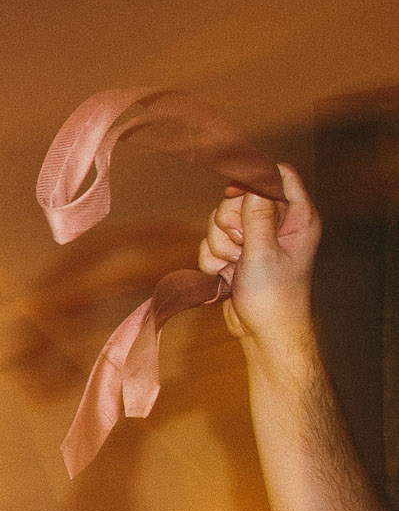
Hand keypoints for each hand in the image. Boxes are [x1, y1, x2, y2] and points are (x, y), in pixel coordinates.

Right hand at [198, 165, 321, 352]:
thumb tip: (252, 184)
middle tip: (240, 245)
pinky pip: (211, 243)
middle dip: (229, 223)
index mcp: (298, 218)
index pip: (279, 177)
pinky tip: (226, 277)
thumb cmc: (276, 297)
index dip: (253, 179)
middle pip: (239, 198)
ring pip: (220, 222)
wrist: (265, 333)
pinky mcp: (236, 255)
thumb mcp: (264, 253)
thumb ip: (257, 216)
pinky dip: (212, 260)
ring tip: (235, 267)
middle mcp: (278, 225)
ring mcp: (255, 240)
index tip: (233, 193)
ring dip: (219, 246)